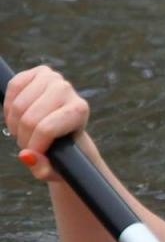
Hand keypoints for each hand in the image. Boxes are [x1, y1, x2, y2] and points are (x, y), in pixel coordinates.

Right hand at [3, 65, 89, 180]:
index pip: (46, 128)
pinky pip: (12, 87)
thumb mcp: (57, 167)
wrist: (67, 130)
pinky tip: (17, 116)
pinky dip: (9, 106)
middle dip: (23, 136)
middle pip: (29, 118)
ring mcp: (52, 78)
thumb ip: (43, 168)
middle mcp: (67, 89)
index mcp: (79, 110)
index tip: (35, 155)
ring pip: (17, 106)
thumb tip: (27, 156)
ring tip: (24, 131)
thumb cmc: (63, 151)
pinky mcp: (36, 72)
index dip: (34, 145)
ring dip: (14, 123)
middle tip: (28, 143)